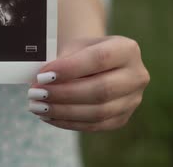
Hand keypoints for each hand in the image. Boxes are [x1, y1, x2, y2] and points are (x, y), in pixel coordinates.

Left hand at [28, 36, 149, 131]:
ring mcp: (133, 100)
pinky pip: (94, 125)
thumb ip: (63, 60)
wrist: (98, 62)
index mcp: (127, 49)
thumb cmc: (83, 52)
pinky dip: (68, 122)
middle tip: (35, 94)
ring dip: (63, 111)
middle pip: (100, 90)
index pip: (99, 59)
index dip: (69, 69)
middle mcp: (137, 75)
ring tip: (37, 107)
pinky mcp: (122, 118)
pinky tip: (48, 116)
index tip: (42, 76)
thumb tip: (41, 81)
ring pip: (98, 112)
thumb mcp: (75, 46)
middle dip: (63, 94)